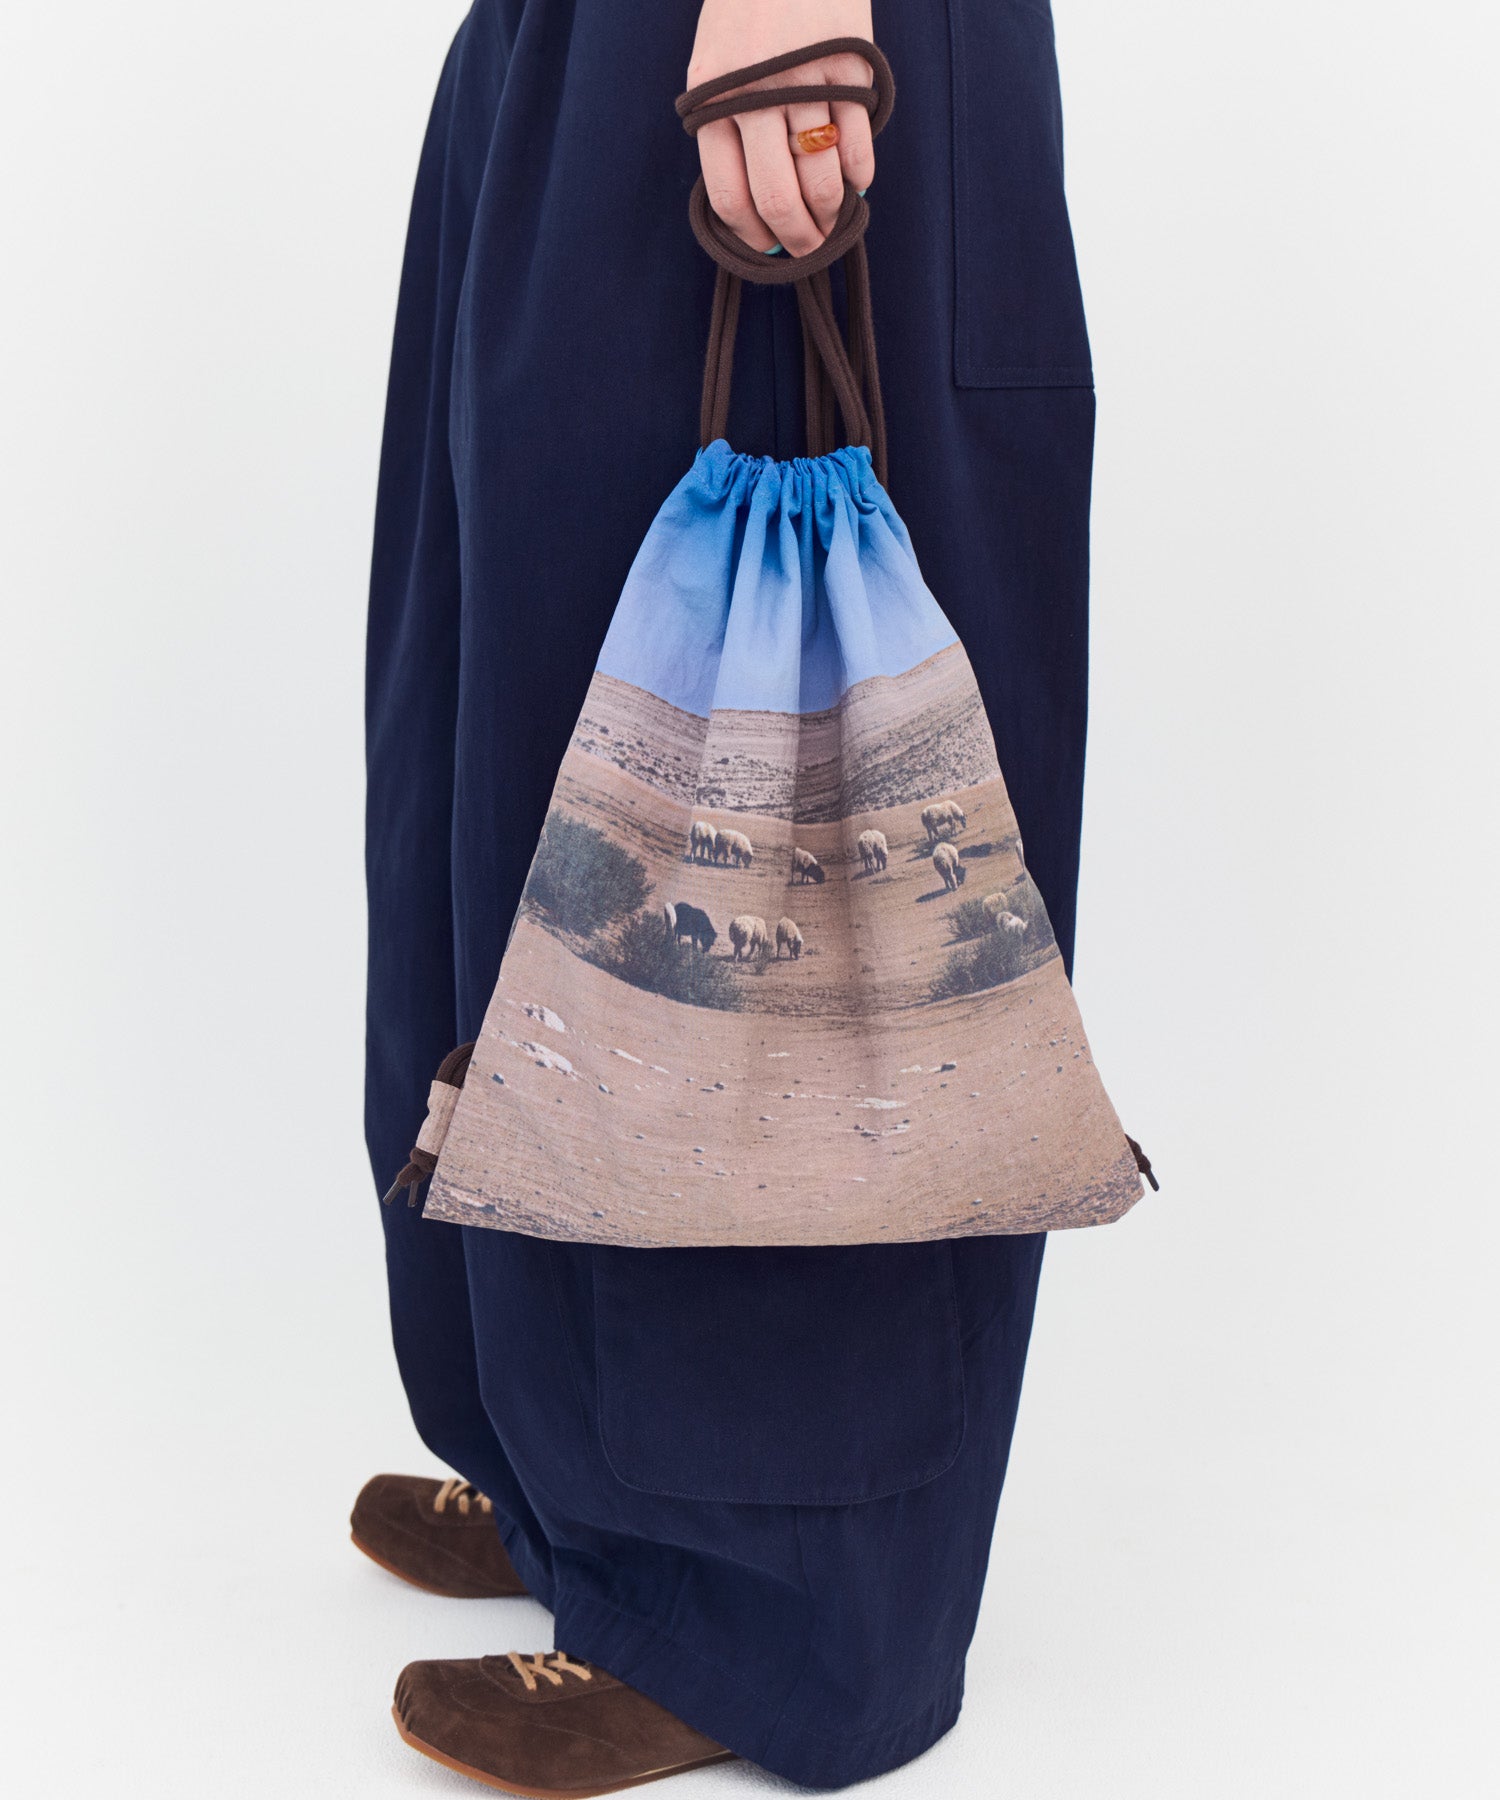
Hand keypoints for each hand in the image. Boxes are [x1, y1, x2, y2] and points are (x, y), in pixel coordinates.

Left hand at [687, 0, 875, 254]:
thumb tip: (755, 212)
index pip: (729, 195)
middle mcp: (756, 94)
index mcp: (713, 99)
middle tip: (808, 248)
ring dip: (831, 214)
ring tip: (833, 220)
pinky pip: (857, 146)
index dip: (752, 236)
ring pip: (822, 179)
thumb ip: (727, 130)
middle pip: (777, 198)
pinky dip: (860, 176)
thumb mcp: (716, 67)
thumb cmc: (746, 13)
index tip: (769, 250)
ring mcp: (805, 82)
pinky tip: (856, 183)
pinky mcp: (848, 69)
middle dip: (797, 239)